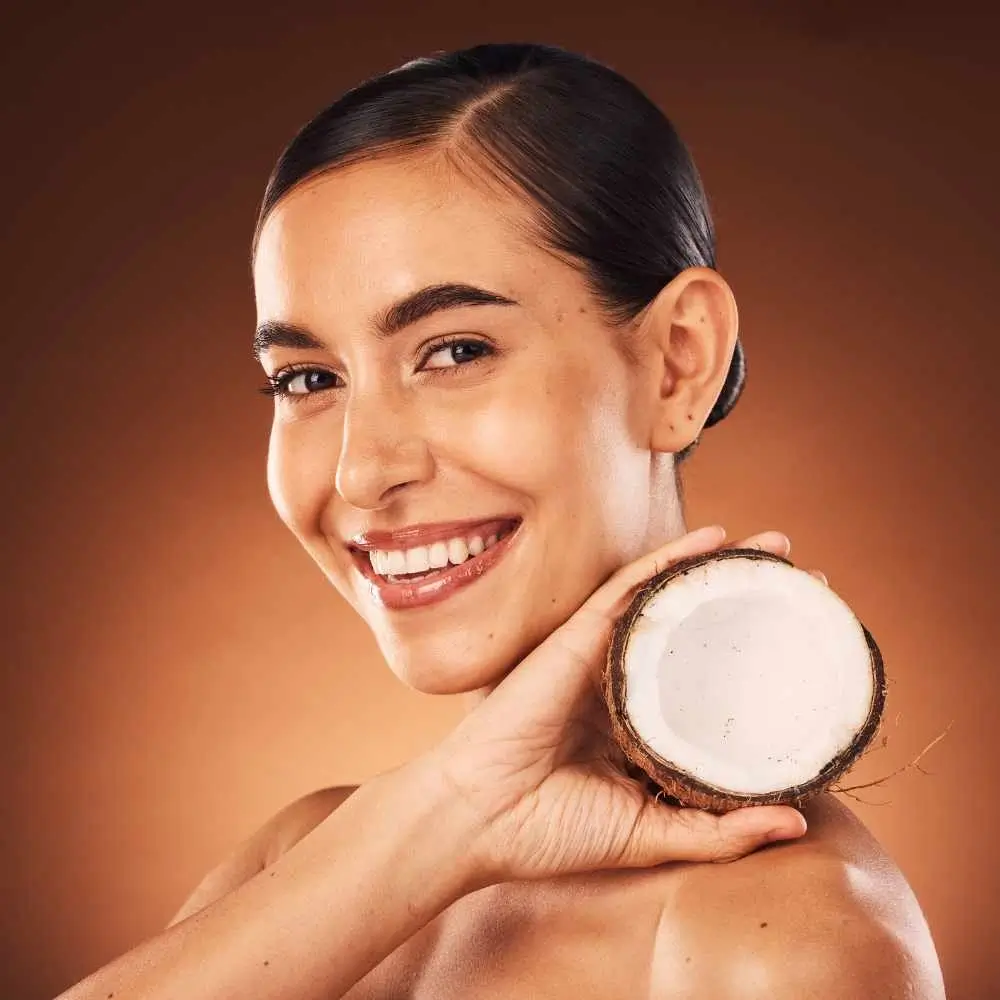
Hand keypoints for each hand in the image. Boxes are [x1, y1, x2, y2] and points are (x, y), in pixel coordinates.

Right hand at [428, 526, 812, 885]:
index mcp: (641, 725)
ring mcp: (600, 654)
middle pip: (699, 629)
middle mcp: (626, 682)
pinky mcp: (577, 636)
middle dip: (755, 602)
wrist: (480, 819)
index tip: (814, 646)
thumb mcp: (651, 835)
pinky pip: (629, 587)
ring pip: (670, 598)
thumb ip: (718, 831)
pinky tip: (714, 538)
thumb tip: (797, 821)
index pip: (712, 679)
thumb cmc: (551, 832)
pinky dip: (670, 560)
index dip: (762, 657)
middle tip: (811, 583)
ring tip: (778, 547)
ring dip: (723, 568)